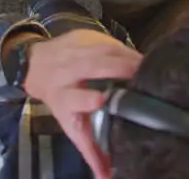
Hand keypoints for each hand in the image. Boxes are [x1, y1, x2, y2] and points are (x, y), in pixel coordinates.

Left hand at [22, 30, 142, 178]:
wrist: (40, 66)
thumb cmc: (63, 101)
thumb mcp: (73, 127)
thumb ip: (92, 152)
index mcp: (65, 97)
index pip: (73, 98)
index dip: (85, 99)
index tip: (101, 100)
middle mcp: (68, 72)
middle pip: (91, 67)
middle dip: (116, 69)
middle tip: (141, 77)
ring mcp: (76, 51)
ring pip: (102, 51)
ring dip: (126, 58)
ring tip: (148, 68)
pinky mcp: (85, 36)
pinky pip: (109, 42)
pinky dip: (126, 49)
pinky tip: (142, 58)